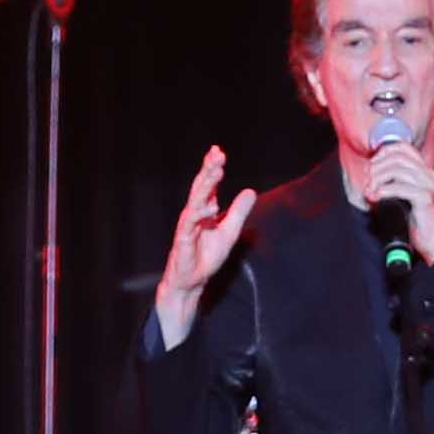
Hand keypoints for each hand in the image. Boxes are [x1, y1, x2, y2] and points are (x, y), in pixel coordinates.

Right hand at [150, 147, 250, 343]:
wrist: (192, 282)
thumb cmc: (206, 256)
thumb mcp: (230, 232)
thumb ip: (238, 212)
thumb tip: (251, 190)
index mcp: (203, 210)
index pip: (208, 185)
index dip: (212, 168)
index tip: (218, 151)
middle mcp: (193, 215)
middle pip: (200, 188)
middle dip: (208, 170)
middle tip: (217, 154)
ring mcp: (187, 227)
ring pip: (195, 202)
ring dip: (205, 186)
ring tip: (217, 172)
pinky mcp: (183, 242)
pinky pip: (189, 225)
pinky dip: (199, 215)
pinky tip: (210, 206)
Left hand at [346, 126, 433, 256]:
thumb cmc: (421, 221)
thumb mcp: (409, 196)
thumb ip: (397, 183)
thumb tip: (372, 176)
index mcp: (425, 171)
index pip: (403, 147)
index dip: (383, 152)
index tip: (371, 165)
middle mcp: (428, 174)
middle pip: (397, 157)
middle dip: (377, 167)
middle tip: (367, 181)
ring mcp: (428, 185)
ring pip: (397, 170)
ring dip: (378, 179)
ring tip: (370, 191)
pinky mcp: (425, 199)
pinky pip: (400, 188)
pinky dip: (384, 190)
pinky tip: (376, 197)